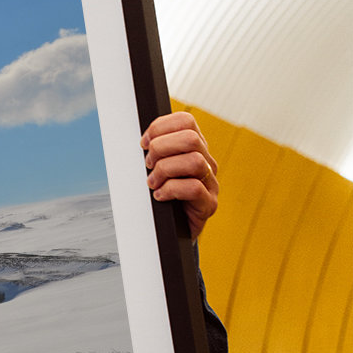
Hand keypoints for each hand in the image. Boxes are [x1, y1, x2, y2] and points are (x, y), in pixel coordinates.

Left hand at [141, 111, 218, 239]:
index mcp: (194, 148)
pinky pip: (193, 188)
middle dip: (161, 148)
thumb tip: (141, 141)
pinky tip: (160, 196)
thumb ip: (153, 151)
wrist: (171, 231)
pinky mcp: (209, 204)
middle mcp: (206, 162)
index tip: (143, 143)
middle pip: (191, 138)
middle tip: (148, 165)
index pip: (185, 121)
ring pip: (194, 161)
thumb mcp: (155, 168)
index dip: (160, 127)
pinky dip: (170, 190)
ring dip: (165, 170)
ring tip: (153, 183)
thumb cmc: (161, 196)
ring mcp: (211, 183)